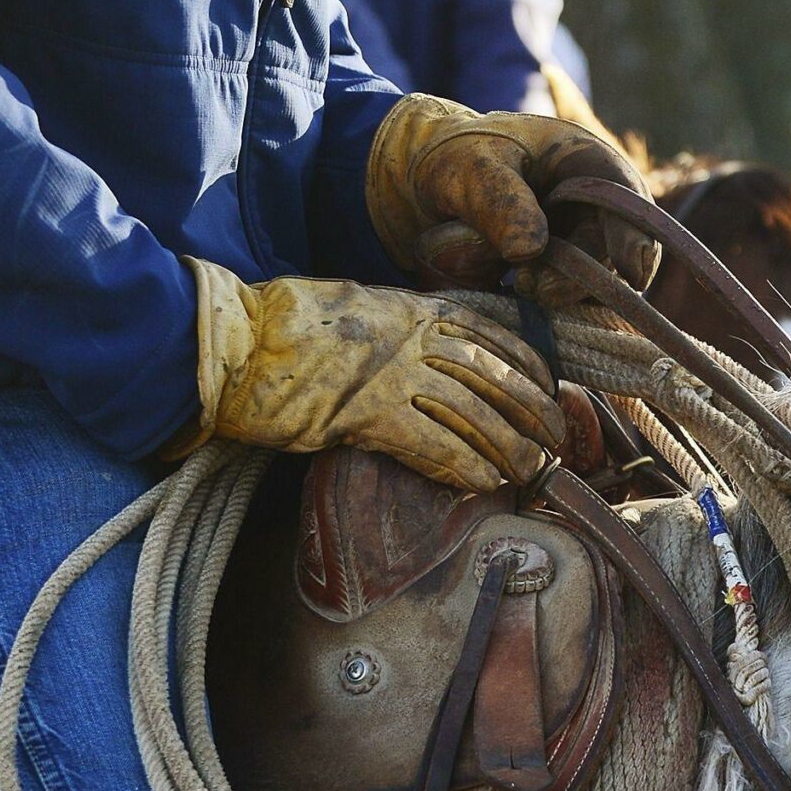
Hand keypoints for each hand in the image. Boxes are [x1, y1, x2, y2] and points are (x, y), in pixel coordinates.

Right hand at [182, 263, 564, 493]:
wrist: (235, 340)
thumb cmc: (283, 325)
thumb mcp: (355, 306)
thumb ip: (396, 325)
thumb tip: (424, 348)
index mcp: (410, 308)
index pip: (489, 334)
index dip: (526, 365)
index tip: (549, 389)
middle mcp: (411, 337)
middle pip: (492, 376)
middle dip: (530, 411)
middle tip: (555, 440)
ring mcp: (392, 374)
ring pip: (473, 413)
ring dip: (507, 448)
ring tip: (531, 472)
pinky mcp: (368, 413)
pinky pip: (432, 444)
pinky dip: (462, 467)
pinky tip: (482, 484)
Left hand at [365, 97, 658, 306]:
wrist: (437, 187)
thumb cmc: (463, 159)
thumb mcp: (472, 166)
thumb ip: (498, 200)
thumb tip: (528, 250)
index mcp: (592, 166)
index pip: (629, 206)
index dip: (634, 239)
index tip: (631, 273)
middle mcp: (600, 213)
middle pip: (614, 259)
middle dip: (578, 278)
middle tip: (533, 286)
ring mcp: (583, 252)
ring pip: (591, 290)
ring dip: (557, 295)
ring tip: (517, 284)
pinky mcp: (561, 284)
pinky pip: (564, 310)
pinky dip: (540, 309)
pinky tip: (510, 295)